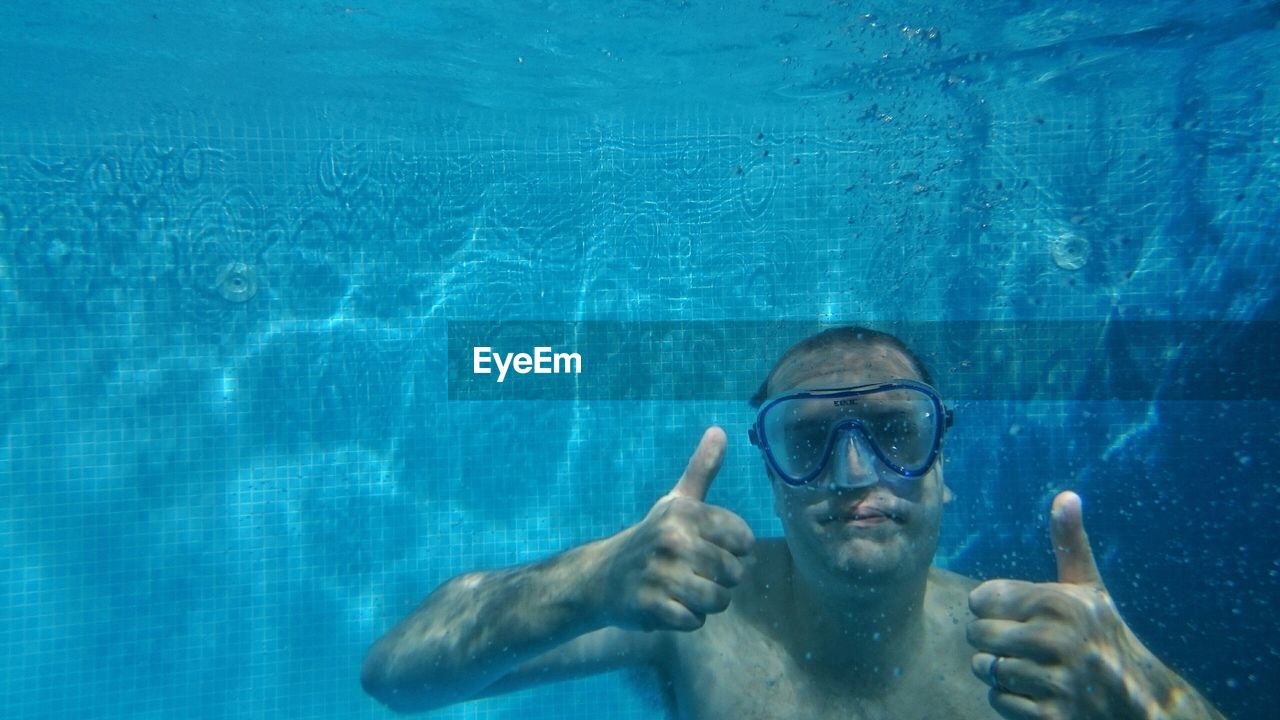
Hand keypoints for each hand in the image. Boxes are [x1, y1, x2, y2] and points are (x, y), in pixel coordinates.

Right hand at [596, 426, 755, 631]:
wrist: (601, 576)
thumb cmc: (651, 537)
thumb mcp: (675, 501)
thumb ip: (702, 469)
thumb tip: (720, 429)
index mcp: (684, 513)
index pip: (743, 539)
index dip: (735, 550)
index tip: (713, 548)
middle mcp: (673, 539)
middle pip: (734, 573)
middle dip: (723, 580)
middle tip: (697, 573)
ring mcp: (661, 574)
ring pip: (718, 600)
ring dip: (708, 602)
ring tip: (688, 590)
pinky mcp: (651, 605)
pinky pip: (695, 621)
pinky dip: (688, 619)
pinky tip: (672, 605)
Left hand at [967, 491, 1165, 719]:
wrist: (1140, 702)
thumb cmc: (1104, 636)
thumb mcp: (1089, 589)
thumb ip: (1070, 543)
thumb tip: (1067, 495)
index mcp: (1058, 602)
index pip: (981, 598)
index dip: (992, 608)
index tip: (1016, 615)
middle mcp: (1057, 639)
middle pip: (976, 633)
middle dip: (990, 641)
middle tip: (1020, 645)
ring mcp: (1055, 680)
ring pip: (985, 668)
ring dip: (999, 672)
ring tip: (1031, 668)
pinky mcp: (1050, 716)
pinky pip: (998, 700)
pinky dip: (1010, 700)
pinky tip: (1037, 693)